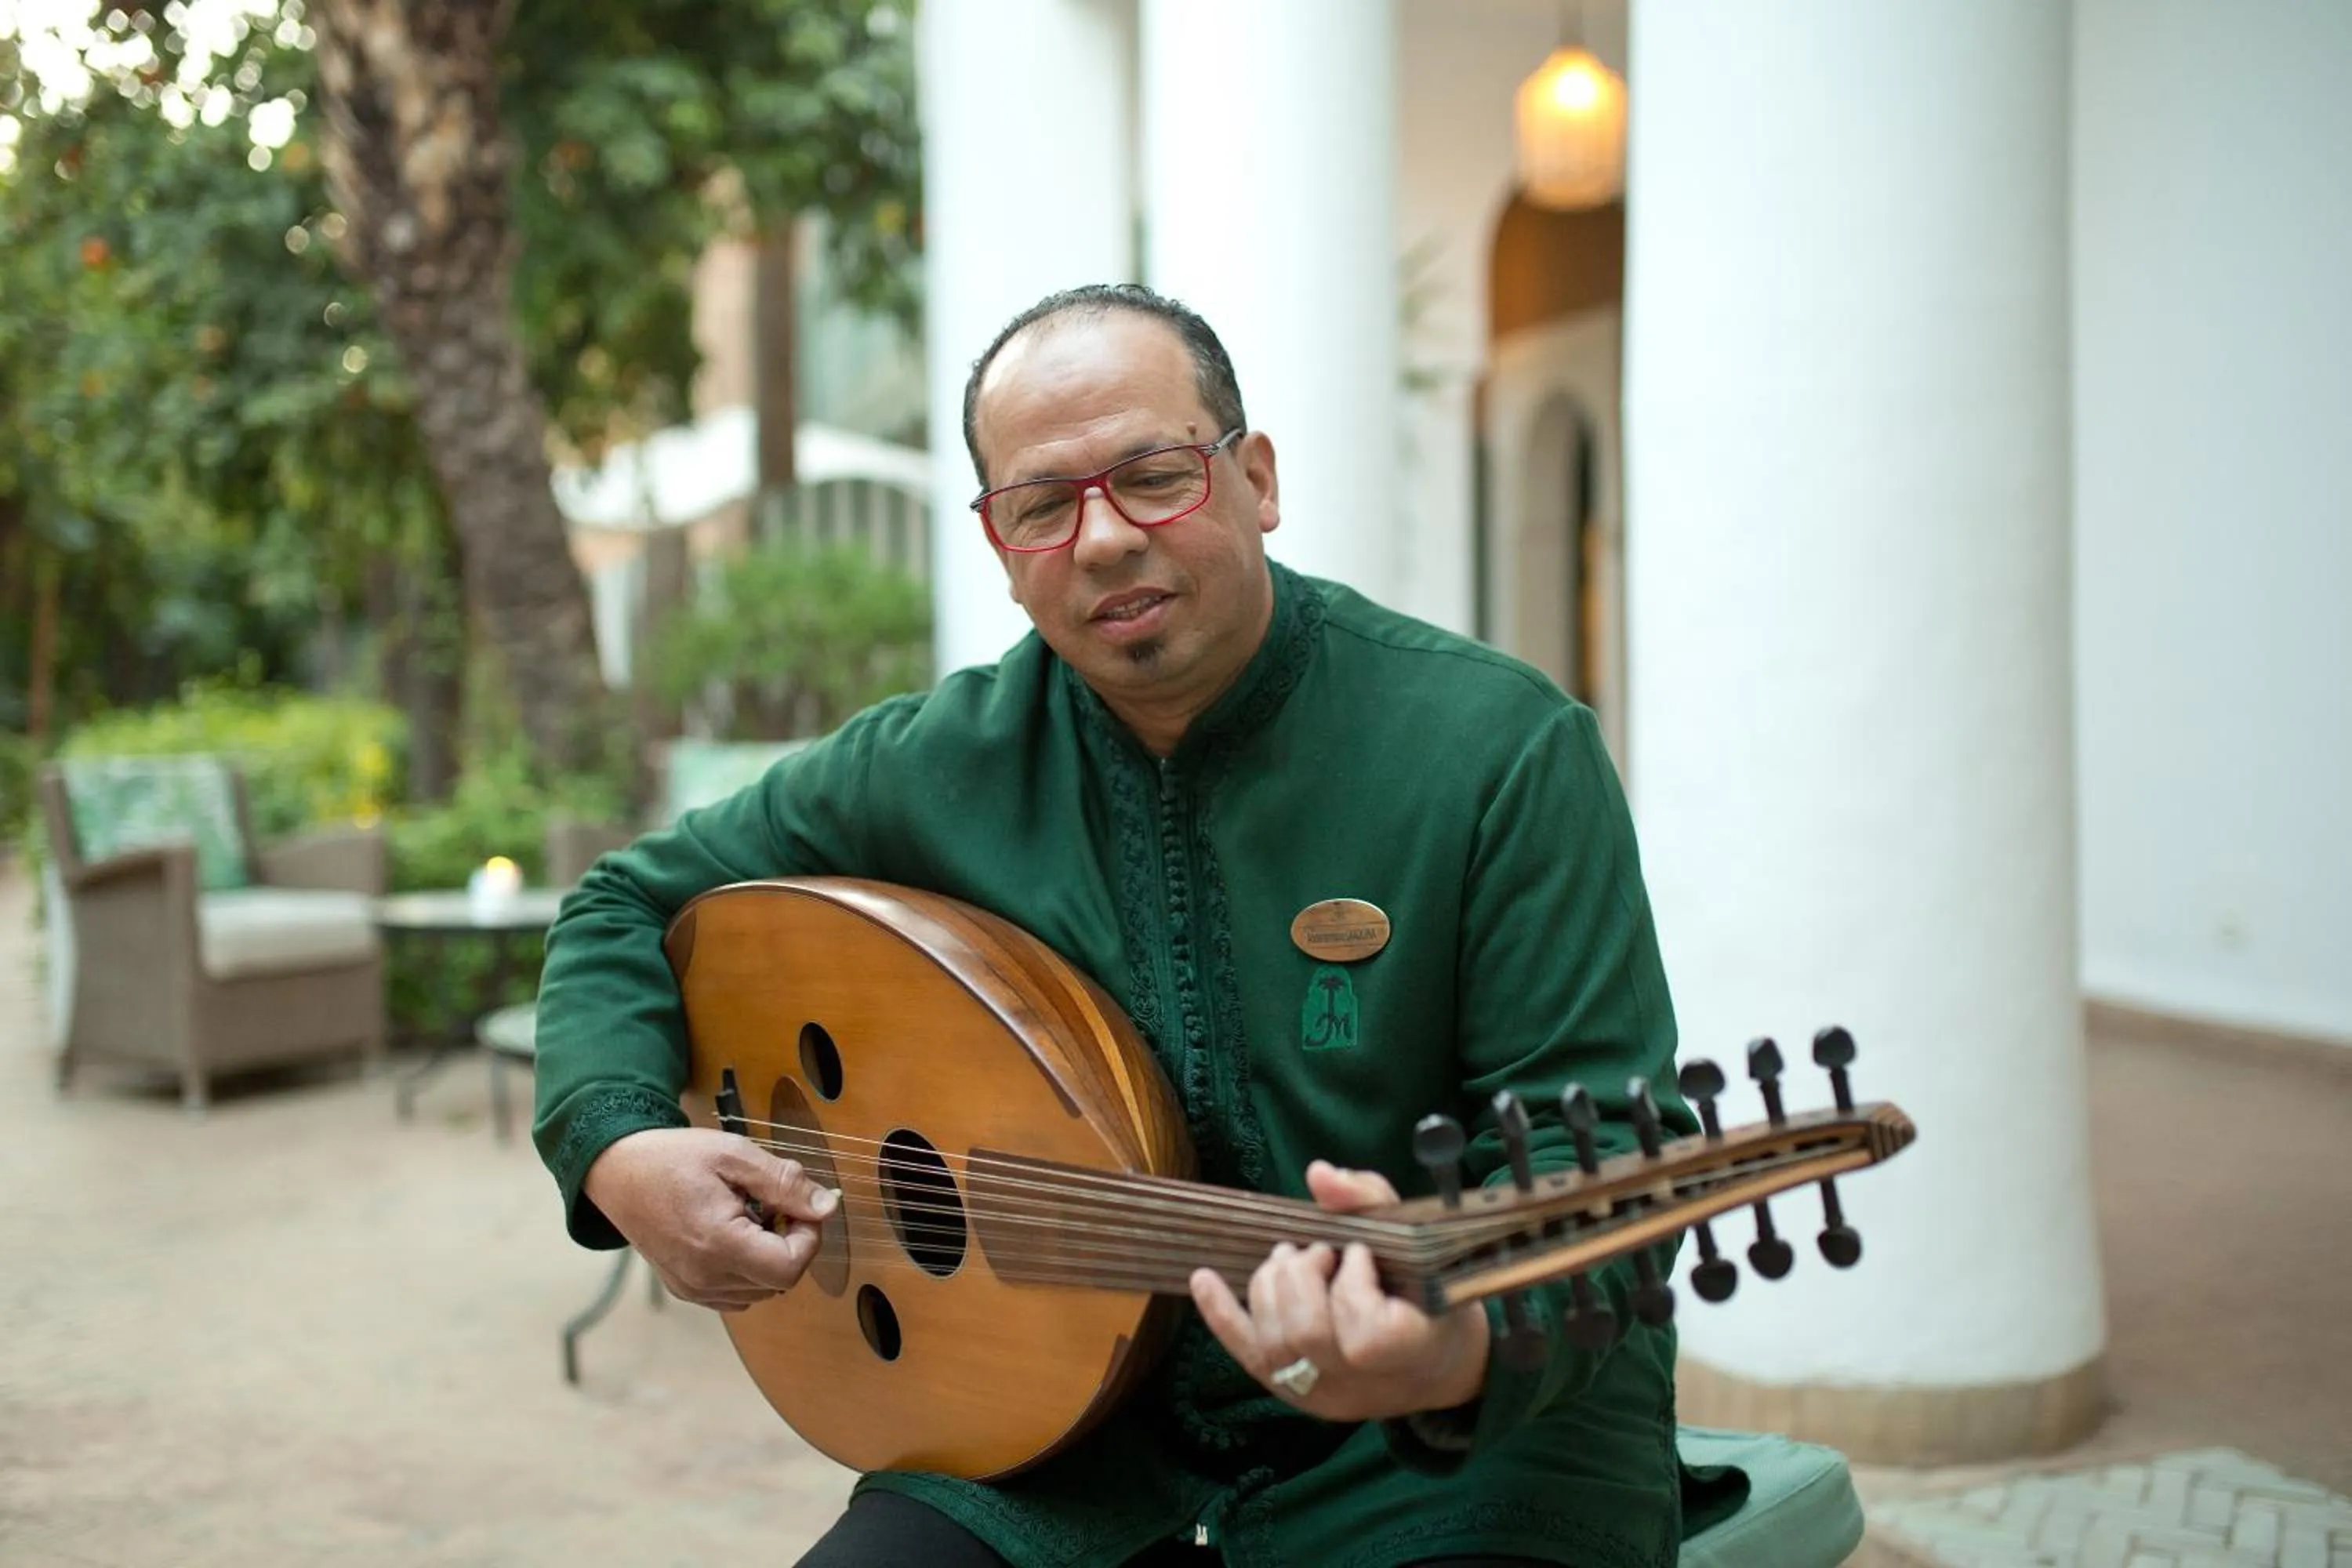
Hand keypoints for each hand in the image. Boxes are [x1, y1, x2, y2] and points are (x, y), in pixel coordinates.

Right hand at [581, 1127, 837, 1311]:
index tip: (798, 1206)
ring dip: (768, 1257)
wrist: (617, 1171)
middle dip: (790, 1244)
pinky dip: (747, 1268)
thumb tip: (827, 1206)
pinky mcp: (685, 1289)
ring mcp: (692, 1288)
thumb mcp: (734, 1155)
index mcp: (717, 1244)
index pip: (789, 1268)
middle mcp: (704, 1277)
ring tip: (749, 1216)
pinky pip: (736, 1293)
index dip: (809, 1238)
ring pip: (760, 1291)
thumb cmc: (673, 1158)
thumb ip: (784, 1182)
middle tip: (772, 1204)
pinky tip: (733, 1234)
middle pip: (779, 1282)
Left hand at [1189, 1160, 1489, 1422]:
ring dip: (1269, 1286)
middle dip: (1299, 1277)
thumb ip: (1371, 1202)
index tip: (1359, 1253)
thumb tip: (1318, 1174)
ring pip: (1273, 1347)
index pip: (1365, 1335)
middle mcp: (1362, 1385)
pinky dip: (1220, 1314)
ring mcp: (1324, 1396)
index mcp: (1409, 1352)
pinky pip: (1248, 1356)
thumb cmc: (1437, 1296)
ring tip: (1288, 1259)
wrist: (1441, 1365)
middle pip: (1306, 1335)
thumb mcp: (1424, 1243)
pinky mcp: (1295, 1394)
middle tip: (1315, 1251)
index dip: (1352, 1285)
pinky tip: (1202, 1278)